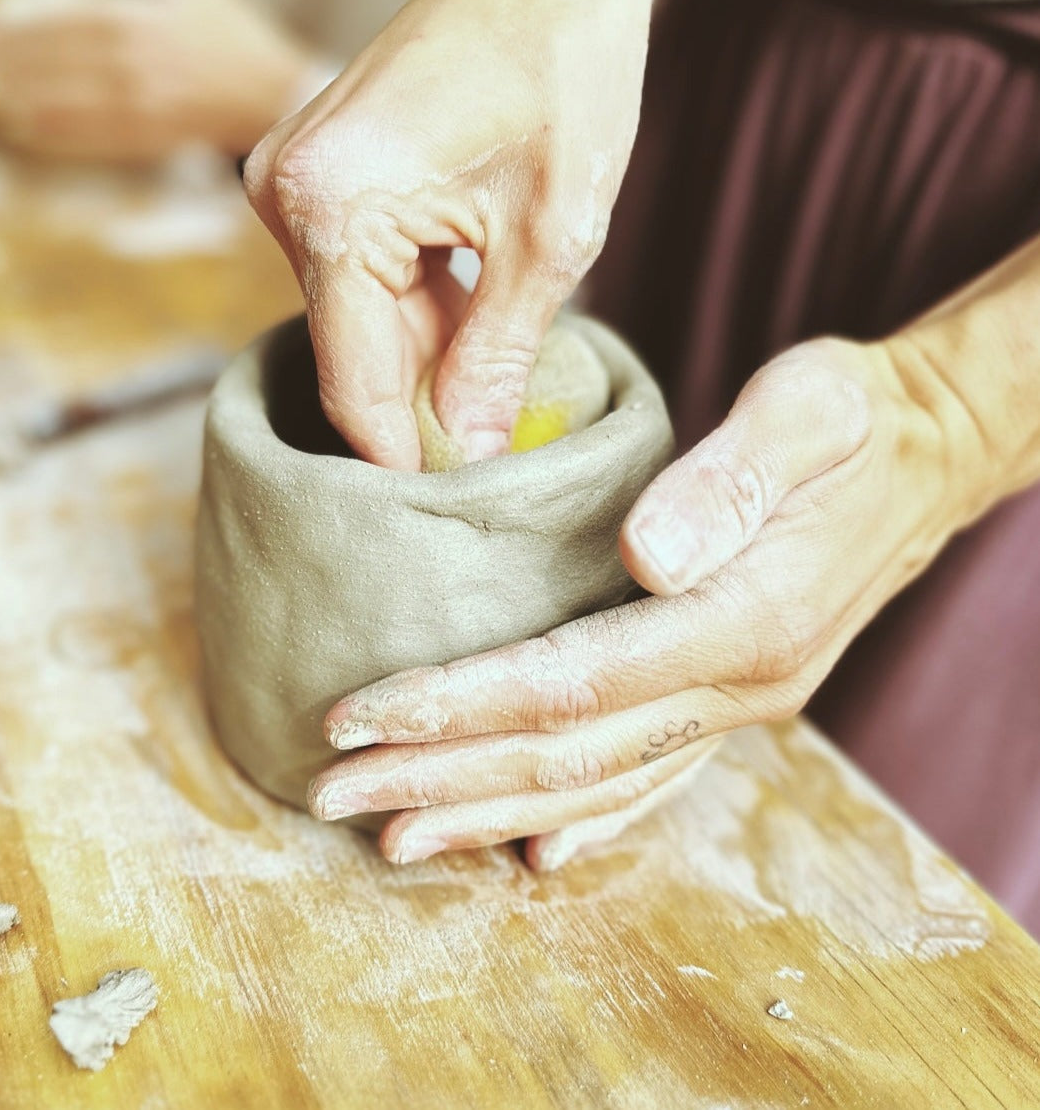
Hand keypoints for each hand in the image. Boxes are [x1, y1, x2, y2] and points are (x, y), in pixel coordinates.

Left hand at [0, 0, 319, 160]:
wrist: (270, 93)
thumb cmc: (230, 31)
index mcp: (136, 18)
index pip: (58, 20)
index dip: (16, 26)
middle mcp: (131, 65)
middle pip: (50, 63)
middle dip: (6, 63)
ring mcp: (137, 107)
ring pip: (60, 103)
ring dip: (18, 99)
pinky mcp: (145, 138)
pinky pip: (85, 138)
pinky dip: (48, 134)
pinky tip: (23, 127)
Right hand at [244, 0, 654, 468]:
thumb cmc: (565, 63)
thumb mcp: (554, 231)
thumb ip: (498, 355)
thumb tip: (466, 454)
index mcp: (332, 201)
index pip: (353, 382)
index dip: (401, 460)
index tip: (449, 518)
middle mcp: (285, 193)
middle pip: (351, 354)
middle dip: (422, 406)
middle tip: (496, 459)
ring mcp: (293, 183)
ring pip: (357, 320)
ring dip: (426, 355)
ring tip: (502, 376)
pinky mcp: (317, 178)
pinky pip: (360, 277)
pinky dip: (416, 310)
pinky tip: (476, 315)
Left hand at [307, 336, 968, 867]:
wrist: (931, 456)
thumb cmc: (854, 421)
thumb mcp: (806, 414)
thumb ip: (728, 482)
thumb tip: (645, 552)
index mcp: (741, 619)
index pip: (569, 683)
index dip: (457, 705)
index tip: (358, 714)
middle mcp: (740, 685)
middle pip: (565, 754)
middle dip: (439, 777)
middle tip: (330, 794)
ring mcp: (741, 704)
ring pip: (596, 785)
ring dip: (487, 813)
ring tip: (393, 834)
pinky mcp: (734, 697)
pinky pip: (649, 779)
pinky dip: (580, 818)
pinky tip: (528, 847)